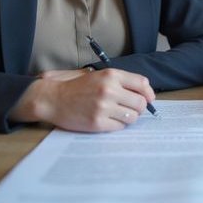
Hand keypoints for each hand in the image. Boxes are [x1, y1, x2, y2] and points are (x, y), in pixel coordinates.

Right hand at [10, 68, 155, 131]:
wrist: (53, 98)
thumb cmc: (77, 87)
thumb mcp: (99, 75)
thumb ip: (120, 81)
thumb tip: (145, 92)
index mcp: (111, 75)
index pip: (142, 84)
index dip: (149, 93)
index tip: (149, 99)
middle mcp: (109, 90)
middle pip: (140, 103)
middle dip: (140, 108)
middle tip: (132, 109)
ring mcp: (103, 107)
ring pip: (132, 117)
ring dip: (129, 117)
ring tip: (119, 115)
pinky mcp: (97, 123)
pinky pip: (120, 127)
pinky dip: (118, 125)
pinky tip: (109, 120)